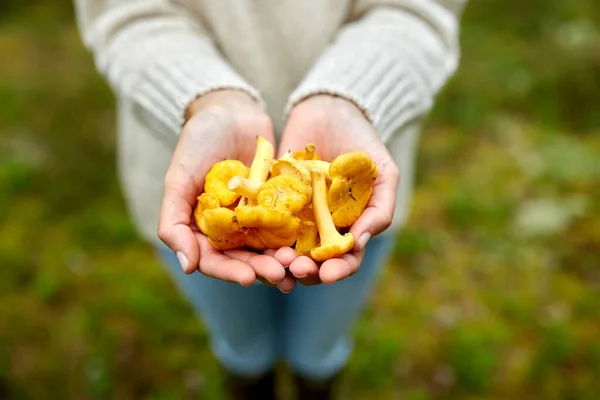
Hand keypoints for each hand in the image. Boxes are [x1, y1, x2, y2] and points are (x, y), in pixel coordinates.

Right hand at [158, 90, 295, 291]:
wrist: (231, 111)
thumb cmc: (198, 141)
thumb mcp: (179, 177)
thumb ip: (174, 221)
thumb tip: (187, 267)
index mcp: (204, 229)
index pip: (214, 260)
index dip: (230, 271)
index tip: (249, 278)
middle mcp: (231, 229)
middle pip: (246, 259)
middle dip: (263, 269)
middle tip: (282, 275)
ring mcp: (256, 219)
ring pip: (270, 248)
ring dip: (284, 260)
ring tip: (299, 268)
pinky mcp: (280, 206)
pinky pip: (291, 226)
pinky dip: (300, 239)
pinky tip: (314, 248)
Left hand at [274, 95, 399, 285]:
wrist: (329, 109)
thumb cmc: (363, 144)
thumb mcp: (383, 173)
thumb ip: (380, 208)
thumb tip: (360, 243)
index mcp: (348, 228)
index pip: (344, 259)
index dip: (337, 270)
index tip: (328, 273)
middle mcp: (319, 229)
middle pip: (313, 260)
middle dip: (306, 269)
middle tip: (295, 269)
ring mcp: (293, 216)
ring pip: (285, 248)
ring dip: (280, 260)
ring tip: (276, 260)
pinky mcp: (270, 200)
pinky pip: (262, 222)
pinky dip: (258, 234)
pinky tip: (255, 240)